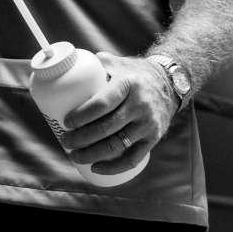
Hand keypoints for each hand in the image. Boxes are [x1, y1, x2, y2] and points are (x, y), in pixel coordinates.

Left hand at [60, 52, 177, 174]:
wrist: (169, 83)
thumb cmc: (134, 73)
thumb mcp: (117, 63)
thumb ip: (93, 63)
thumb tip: (63, 64)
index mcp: (127, 85)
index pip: (101, 104)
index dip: (81, 116)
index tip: (65, 122)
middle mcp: (140, 105)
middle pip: (106, 128)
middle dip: (81, 138)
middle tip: (65, 141)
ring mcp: (148, 124)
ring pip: (117, 145)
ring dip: (92, 154)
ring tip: (74, 155)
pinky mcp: (154, 138)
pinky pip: (133, 157)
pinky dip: (114, 167)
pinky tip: (96, 168)